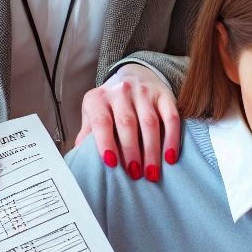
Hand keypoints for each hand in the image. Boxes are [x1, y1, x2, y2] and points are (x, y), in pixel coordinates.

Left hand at [76, 64, 180, 182]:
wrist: (134, 76)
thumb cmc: (111, 106)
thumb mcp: (93, 114)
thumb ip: (88, 135)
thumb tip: (80, 160)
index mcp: (98, 98)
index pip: (101, 121)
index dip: (105, 143)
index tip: (111, 164)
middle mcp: (120, 91)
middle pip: (127, 123)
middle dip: (131, 152)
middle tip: (135, 175)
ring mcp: (144, 92)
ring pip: (149, 122)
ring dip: (151, 150)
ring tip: (152, 173)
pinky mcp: (164, 95)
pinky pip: (171, 118)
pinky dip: (172, 139)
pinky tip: (170, 157)